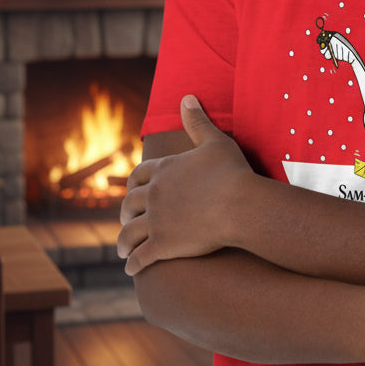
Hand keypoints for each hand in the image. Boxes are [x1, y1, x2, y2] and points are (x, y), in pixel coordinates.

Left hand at [118, 95, 251, 274]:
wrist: (241, 204)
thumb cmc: (232, 172)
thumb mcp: (215, 141)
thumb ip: (197, 121)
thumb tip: (186, 97)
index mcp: (164, 169)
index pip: (138, 175)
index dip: (133, 184)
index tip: (132, 190)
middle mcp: (154, 194)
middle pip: (130, 203)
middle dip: (126, 212)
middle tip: (127, 219)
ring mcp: (156, 221)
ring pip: (129, 232)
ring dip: (124, 241)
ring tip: (123, 249)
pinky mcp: (163, 245)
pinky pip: (141, 257)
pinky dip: (134, 264)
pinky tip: (132, 269)